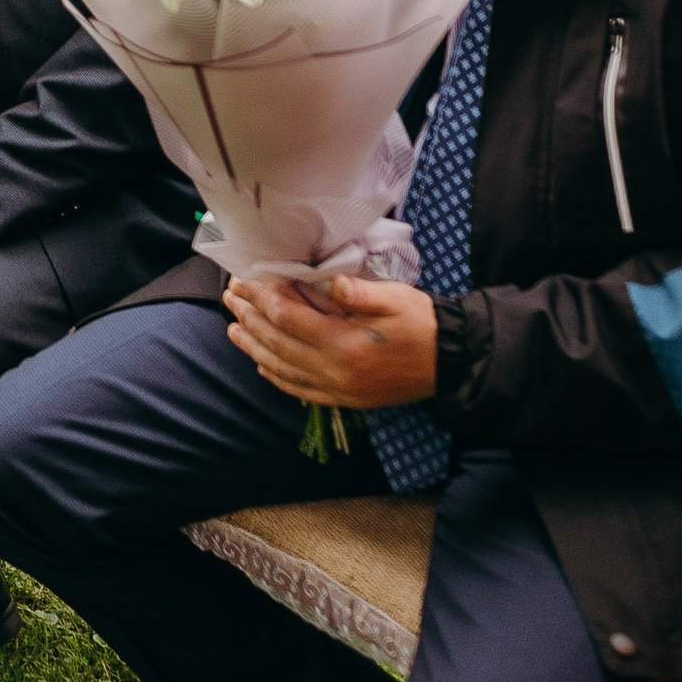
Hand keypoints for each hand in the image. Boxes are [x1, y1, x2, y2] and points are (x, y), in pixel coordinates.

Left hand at [223, 275, 438, 409]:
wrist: (452, 362)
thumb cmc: (422, 323)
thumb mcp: (395, 298)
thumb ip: (359, 293)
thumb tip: (328, 283)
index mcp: (345, 344)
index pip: (289, 320)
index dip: (263, 299)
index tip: (245, 281)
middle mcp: (335, 372)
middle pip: (278, 344)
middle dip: (250, 319)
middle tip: (229, 297)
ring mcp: (338, 390)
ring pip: (283, 369)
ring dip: (254, 348)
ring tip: (232, 329)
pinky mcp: (345, 400)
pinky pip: (301, 391)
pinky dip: (278, 377)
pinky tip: (262, 365)